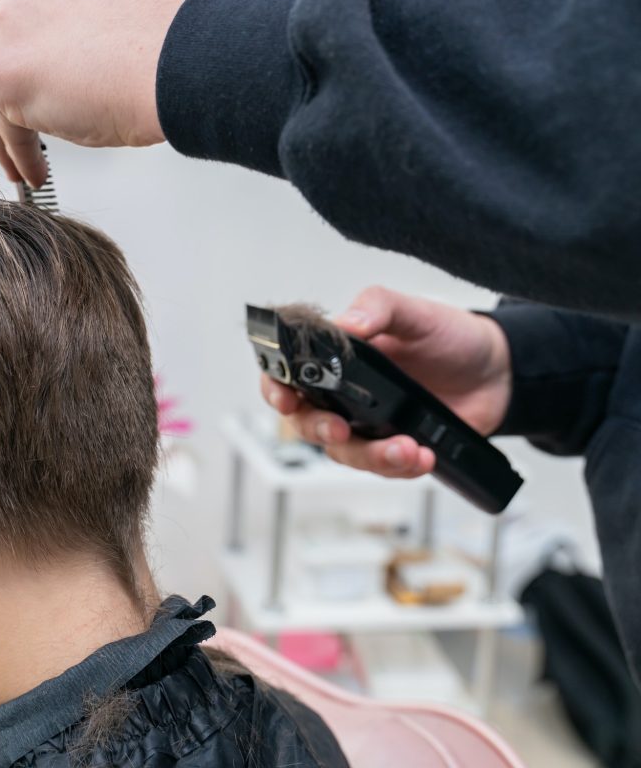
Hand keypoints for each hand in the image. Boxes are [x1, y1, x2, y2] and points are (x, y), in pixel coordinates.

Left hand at [0, 0, 188, 185]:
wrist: (177, 65)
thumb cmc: (160, 47)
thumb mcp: (102, 15)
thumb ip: (62, 27)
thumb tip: (49, 68)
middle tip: (11, 117)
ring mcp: (5, 31)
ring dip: (7, 134)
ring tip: (28, 162)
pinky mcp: (3, 76)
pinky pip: (6, 127)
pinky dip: (20, 155)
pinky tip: (37, 170)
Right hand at [261, 286, 512, 477]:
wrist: (500, 372)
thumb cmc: (449, 335)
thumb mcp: (414, 312)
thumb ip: (378, 308)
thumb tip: (347, 323)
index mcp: (337, 357)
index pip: (288, 374)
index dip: (276, 390)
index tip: (286, 401)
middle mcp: (344, 394)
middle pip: (308, 422)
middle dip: (319, 430)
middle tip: (341, 428)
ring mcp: (368, 424)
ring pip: (346, 452)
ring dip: (371, 456)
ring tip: (407, 449)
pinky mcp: (395, 447)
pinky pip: (383, 467)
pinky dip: (401, 466)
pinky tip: (423, 455)